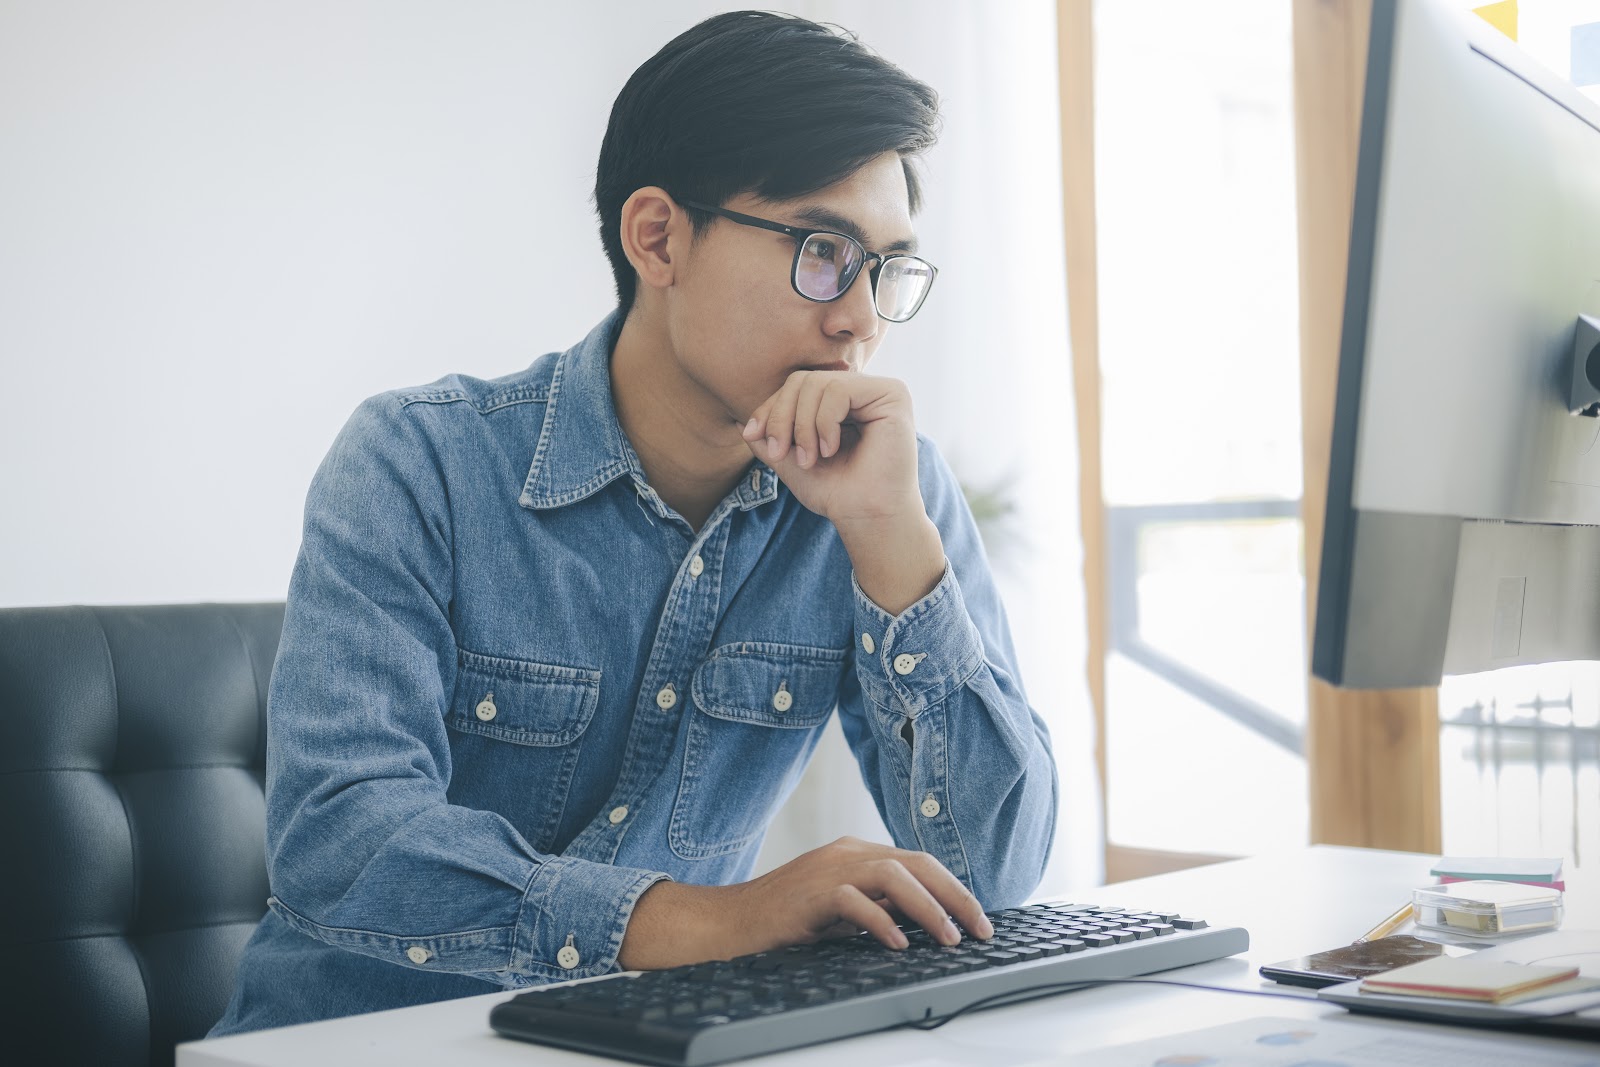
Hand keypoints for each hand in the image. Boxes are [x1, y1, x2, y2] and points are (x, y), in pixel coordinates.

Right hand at [617, 836, 994, 970]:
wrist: (727, 923)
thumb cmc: (783, 922)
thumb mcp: (840, 912)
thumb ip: (877, 909)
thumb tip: (925, 926)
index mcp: (856, 853)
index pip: (918, 862)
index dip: (953, 889)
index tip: (978, 920)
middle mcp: (846, 852)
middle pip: (915, 862)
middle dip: (955, 896)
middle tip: (980, 929)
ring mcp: (828, 868)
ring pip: (893, 874)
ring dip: (928, 907)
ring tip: (949, 938)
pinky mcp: (809, 892)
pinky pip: (853, 900)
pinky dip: (881, 921)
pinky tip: (898, 944)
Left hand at [741, 370, 944, 614]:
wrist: (866, 516)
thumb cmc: (835, 492)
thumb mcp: (790, 459)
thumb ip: (768, 438)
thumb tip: (740, 424)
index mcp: (840, 401)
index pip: (796, 386)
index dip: (770, 408)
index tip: (753, 435)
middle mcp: (860, 390)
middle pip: (803, 380)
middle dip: (782, 417)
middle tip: (779, 453)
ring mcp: (878, 389)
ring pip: (818, 384)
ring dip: (803, 425)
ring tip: (809, 459)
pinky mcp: (892, 394)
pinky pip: (839, 390)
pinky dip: (824, 422)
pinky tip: (830, 449)